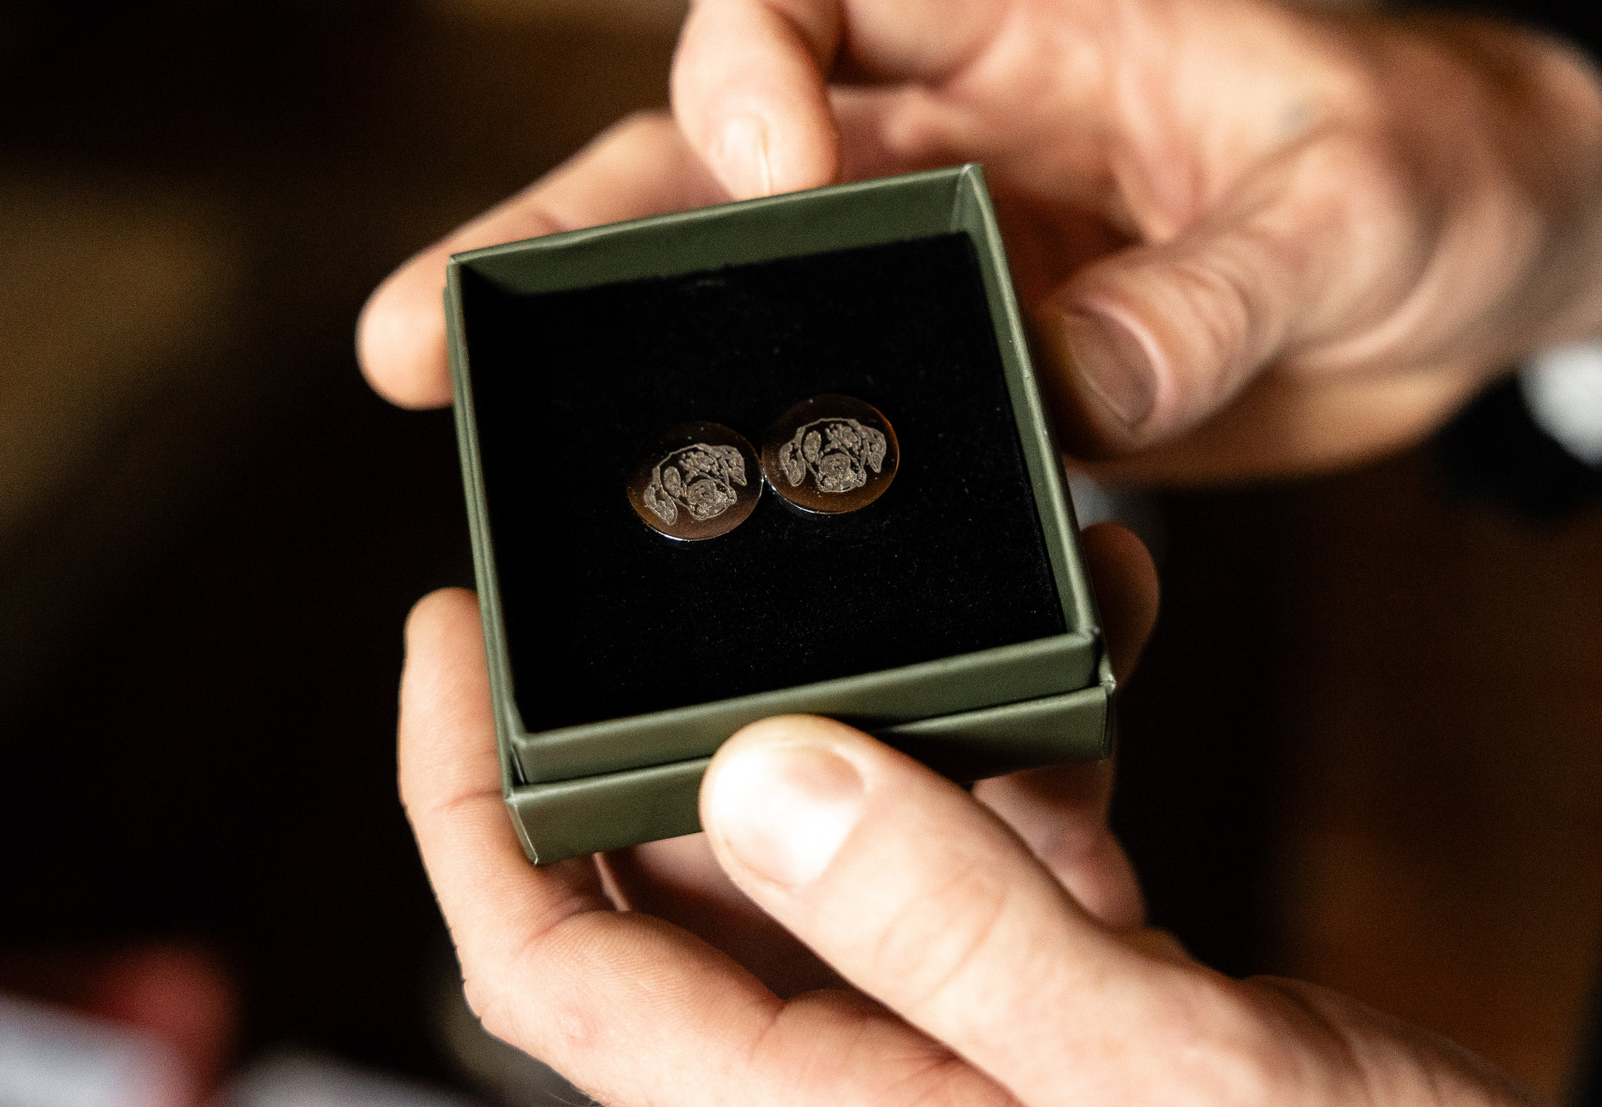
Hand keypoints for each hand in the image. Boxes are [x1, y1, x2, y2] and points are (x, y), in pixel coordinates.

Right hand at [360, 0, 1601, 482]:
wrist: (1491, 257)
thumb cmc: (1436, 165)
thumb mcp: (1350, 206)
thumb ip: (1212, 293)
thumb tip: (1079, 395)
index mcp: (1008, 32)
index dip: (740, 69)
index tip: (765, 173)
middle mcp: (945, 141)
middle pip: (699, 164)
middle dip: (560, 238)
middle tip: (429, 337)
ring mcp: (952, 268)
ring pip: (742, 306)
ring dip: (625, 374)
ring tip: (492, 444)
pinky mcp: (990, 378)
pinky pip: (855, 419)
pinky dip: (789, 475)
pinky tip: (726, 550)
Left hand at [400, 524, 1534, 1105]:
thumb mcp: (1155, 1073)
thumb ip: (955, 934)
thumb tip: (759, 776)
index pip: (556, 968)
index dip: (465, 804)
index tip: (447, 632)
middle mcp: (857, 1072)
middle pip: (678, 880)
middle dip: (673, 711)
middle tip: (687, 548)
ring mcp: (953, 1032)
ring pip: (836, 840)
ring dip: (877, 707)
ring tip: (931, 574)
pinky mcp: (1053, 991)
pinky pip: (976, 845)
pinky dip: (1013, 749)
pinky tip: (1082, 660)